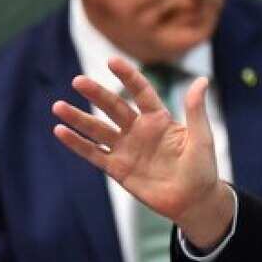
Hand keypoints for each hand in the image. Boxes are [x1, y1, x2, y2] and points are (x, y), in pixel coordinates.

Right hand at [51, 56, 233, 247]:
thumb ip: (195, 110)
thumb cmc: (202, 167)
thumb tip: (201, 80)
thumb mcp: (202, 137)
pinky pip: (94, 153)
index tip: (111, 61)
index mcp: (160, 119)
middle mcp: (139, 130)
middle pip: (114, 107)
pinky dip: (77, 143)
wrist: (194, 201)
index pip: (141, 92)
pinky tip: (60, 131)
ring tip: (58, 106)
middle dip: (97, 94)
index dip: (127, 76)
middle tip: (78, 80)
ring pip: (98, 129)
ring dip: (79, 118)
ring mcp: (126, 149)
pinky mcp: (118, 169)